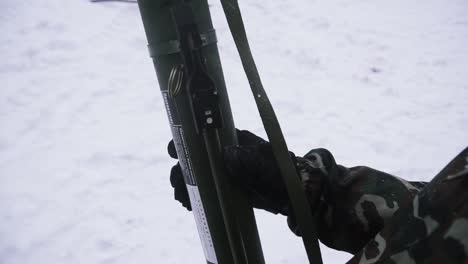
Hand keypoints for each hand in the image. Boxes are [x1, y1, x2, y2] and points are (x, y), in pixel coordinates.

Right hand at [167, 130, 334, 218]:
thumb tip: (227, 155)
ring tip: (182, 198)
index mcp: (231, 140)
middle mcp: (222, 155)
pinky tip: (189, 205)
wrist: (292, 193)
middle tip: (177, 181)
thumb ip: (249, 159)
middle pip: (193, 158)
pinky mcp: (223, 189)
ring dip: (183, 184)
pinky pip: (203, 191)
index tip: (175, 151)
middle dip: (180, 168)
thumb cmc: (281, 170)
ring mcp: (222, 173)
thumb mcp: (266, 162)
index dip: (185, 141)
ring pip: (195, 176)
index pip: (202, 135)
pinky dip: (193, 196)